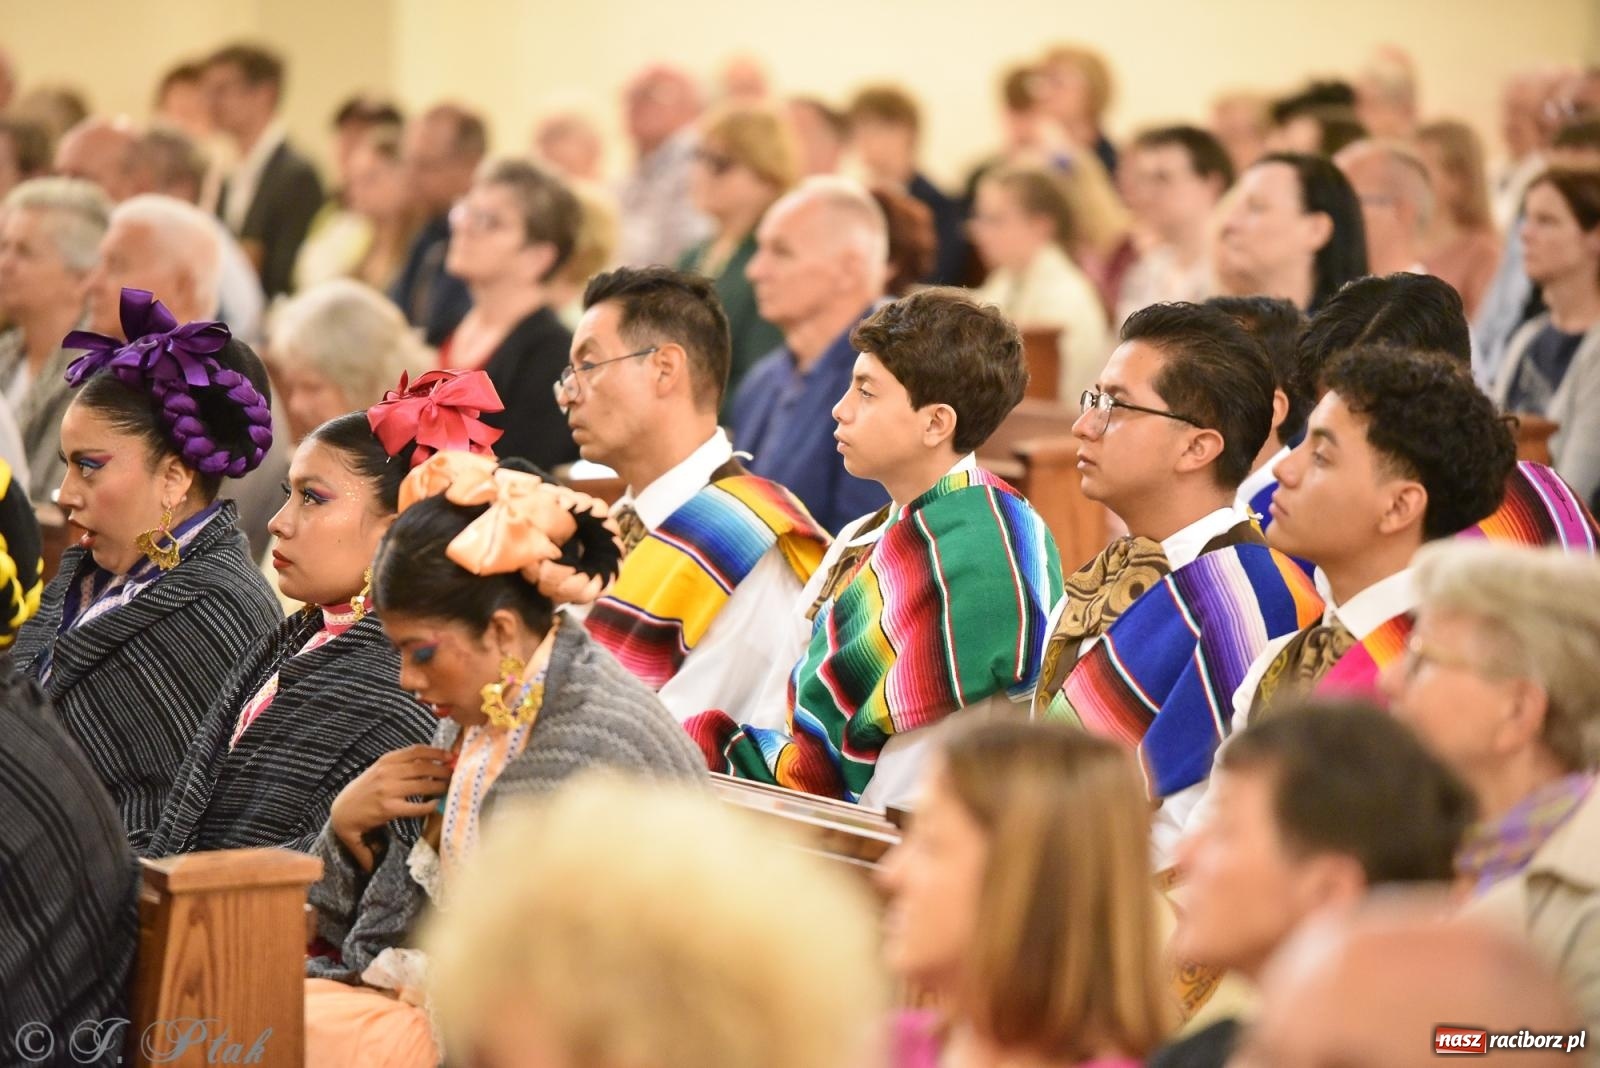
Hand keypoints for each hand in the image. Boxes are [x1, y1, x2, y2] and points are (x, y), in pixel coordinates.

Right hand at [331, 745, 453, 870]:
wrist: (343, 812)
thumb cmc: (367, 789)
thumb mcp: (380, 770)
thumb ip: (402, 764)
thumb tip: (431, 760)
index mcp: (386, 760)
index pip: (416, 750)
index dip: (436, 752)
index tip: (450, 756)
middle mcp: (387, 772)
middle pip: (423, 767)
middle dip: (442, 770)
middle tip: (454, 774)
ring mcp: (388, 790)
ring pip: (422, 785)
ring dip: (439, 786)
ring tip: (448, 788)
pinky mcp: (388, 808)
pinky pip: (415, 807)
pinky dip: (428, 805)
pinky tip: (434, 805)